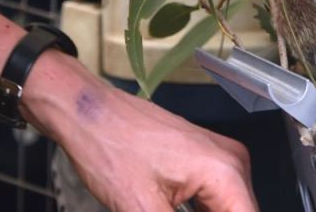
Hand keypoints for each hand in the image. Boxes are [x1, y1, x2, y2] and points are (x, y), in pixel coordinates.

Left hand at [32, 63, 256, 211]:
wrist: (86, 114)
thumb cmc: (108, 145)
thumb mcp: (143, 210)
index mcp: (223, 171)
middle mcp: (228, 160)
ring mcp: (216, 156)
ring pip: (228, 208)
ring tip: (161, 209)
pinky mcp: (202, 158)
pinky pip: (215, 198)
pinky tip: (172, 210)